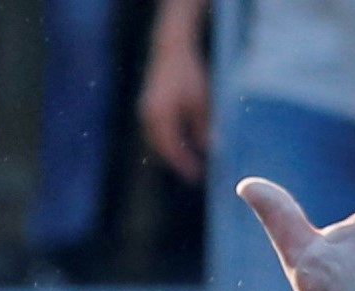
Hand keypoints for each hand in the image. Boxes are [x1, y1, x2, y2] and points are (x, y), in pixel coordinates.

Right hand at [138, 23, 210, 182]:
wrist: (170, 50)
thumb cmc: (188, 73)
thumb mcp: (201, 100)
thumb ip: (204, 126)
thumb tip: (210, 149)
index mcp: (160, 118)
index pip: (172, 150)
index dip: (184, 165)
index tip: (196, 177)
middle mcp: (147, 119)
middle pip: (161, 150)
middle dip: (177, 161)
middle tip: (193, 173)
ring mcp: (144, 115)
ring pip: (157, 143)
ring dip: (171, 153)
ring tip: (188, 161)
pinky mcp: (146, 110)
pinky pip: (156, 133)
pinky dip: (168, 141)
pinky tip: (181, 143)